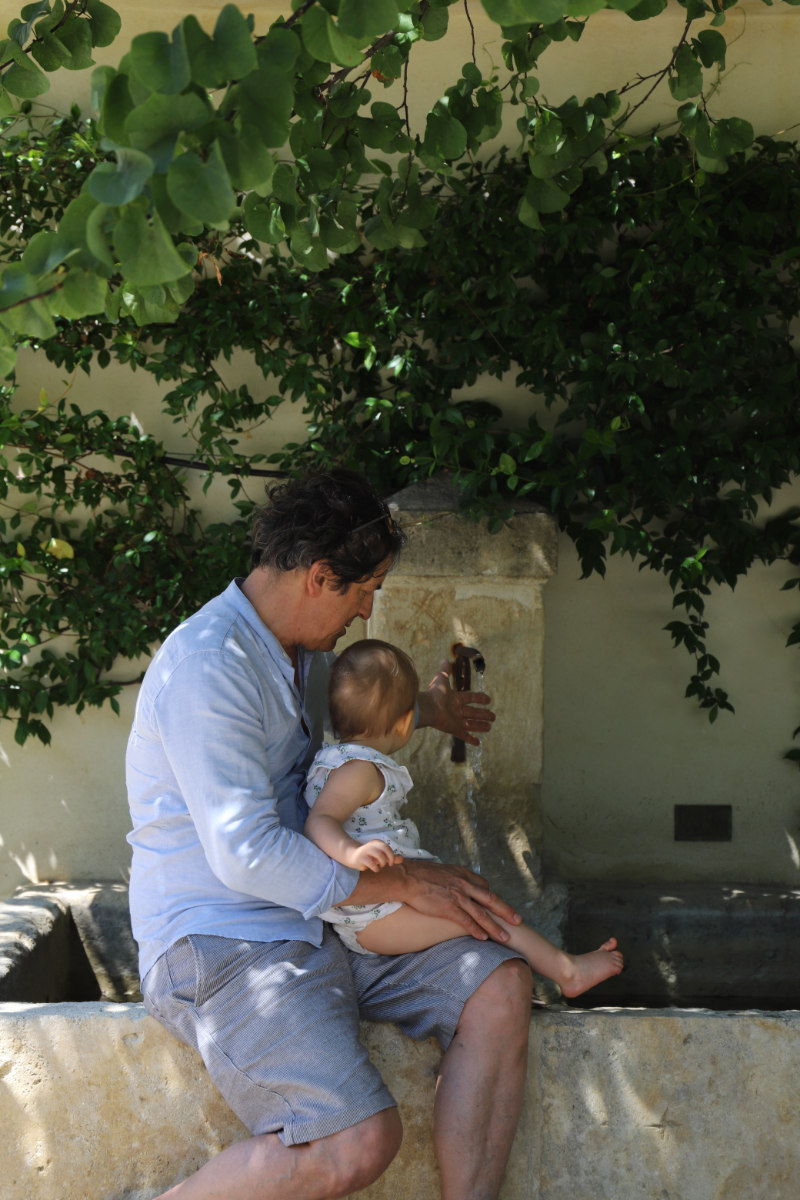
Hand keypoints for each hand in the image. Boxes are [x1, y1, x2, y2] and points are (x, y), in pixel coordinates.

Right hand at [350, 840, 403, 872]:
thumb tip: (401, 859)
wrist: (353, 856)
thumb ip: (390, 857)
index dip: (392, 856)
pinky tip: (375, 869)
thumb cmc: (369, 856)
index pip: (387, 847)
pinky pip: (371, 863)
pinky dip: (376, 868)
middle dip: (390, 858)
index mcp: (377, 843)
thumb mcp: (380, 856)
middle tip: (389, 864)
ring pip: (379, 855)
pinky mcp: (361, 858)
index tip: (391, 863)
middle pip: (385, 848)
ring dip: (383, 863)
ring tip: (381, 866)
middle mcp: (372, 845)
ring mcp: (366, 851)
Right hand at [398, 860, 519, 942]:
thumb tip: (456, 884)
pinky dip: (476, 930)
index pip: (484, 885)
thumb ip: (454, 878)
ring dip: (495, 926)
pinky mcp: (448, 907)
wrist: (407, 878)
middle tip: (518, 920)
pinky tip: (484, 938)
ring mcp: (457, 896)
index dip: (491, 897)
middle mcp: (464, 884)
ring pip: (481, 913)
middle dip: (505, 911)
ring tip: (505, 937)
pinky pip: (466, 921)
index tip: (498, 906)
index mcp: (463, 874)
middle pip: (490, 899)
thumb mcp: (443, 871)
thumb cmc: (421, 875)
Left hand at [417, 660, 495, 746]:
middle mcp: (456, 710)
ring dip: (480, 726)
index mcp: (455, 698)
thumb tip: (445, 659)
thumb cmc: (435, 693)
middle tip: (493, 716)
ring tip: (490, 727)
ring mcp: (456, 720)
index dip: (479, 698)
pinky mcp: (454, 729)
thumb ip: (445, 670)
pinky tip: (478, 743)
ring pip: (471, 724)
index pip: (470, 698)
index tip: (488, 700)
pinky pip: (464, 735)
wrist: (428, 707)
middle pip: (473, 713)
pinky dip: (471, 739)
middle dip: (483, 714)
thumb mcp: (441, 679)